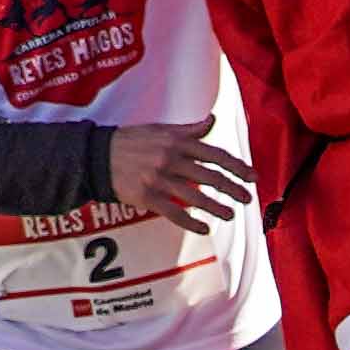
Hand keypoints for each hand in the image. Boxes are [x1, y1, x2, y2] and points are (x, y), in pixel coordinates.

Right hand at [102, 122, 251, 224]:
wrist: (97, 155)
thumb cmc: (131, 141)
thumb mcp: (161, 129)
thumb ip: (189, 129)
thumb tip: (211, 121)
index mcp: (177, 141)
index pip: (215, 154)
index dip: (236, 166)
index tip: (252, 176)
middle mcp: (171, 159)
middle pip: (210, 176)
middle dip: (232, 189)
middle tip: (246, 198)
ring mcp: (159, 179)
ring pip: (195, 196)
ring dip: (215, 207)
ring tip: (229, 215)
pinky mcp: (146, 196)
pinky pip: (174, 212)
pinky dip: (191, 222)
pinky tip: (203, 229)